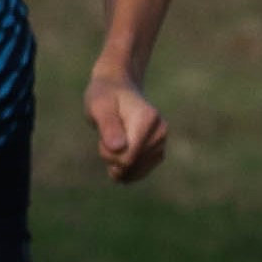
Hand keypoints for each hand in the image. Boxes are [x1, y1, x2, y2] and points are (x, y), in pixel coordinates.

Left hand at [84, 67, 168, 183]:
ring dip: (116, 161)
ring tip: (115, 139)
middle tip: (108, 134)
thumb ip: (108, 126)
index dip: (108, 154)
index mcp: (148, 120)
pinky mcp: (158, 152)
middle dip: (112, 157)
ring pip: (133, 172)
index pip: (127, 158)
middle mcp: (160, 132)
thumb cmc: (106, 96)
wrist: (118, 88)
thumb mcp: (99, 106)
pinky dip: (124, 168)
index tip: (104, 134)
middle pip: (129, 166)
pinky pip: (138, 174)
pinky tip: (119, 152)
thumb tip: (118, 148)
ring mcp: (162, 143)